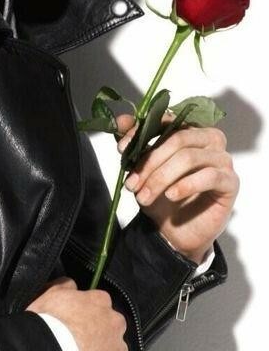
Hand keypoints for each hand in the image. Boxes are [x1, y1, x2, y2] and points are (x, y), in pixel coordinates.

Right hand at [25, 276, 128, 350]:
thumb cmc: (49, 324)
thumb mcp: (50, 294)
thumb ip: (64, 286)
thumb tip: (71, 285)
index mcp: (100, 301)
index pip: (99, 304)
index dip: (86, 315)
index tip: (74, 324)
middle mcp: (116, 323)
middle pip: (111, 329)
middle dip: (99, 336)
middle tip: (77, 347)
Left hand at [116, 113, 238, 262]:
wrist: (176, 230)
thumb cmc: (163, 195)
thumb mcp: (143, 168)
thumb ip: (134, 142)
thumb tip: (120, 121)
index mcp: (189, 129)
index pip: (167, 120)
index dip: (142, 132)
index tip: (122, 148)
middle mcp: (209, 139)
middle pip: (178, 139)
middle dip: (150, 162)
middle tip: (132, 183)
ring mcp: (222, 159)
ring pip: (189, 158)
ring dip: (161, 178)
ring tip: (144, 196)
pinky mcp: (230, 182)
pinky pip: (209, 177)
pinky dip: (185, 185)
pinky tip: (171, 195)